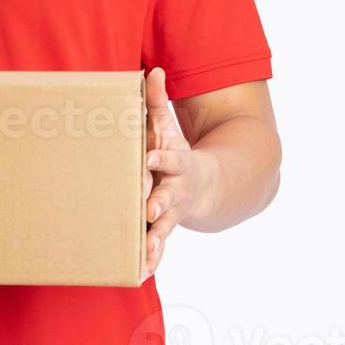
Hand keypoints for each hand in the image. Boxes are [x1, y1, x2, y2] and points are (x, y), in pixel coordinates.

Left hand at [141, 67, 209, 282]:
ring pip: (164, 228)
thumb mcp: (167, 127)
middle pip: (167, 197)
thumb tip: (154, 70)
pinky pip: (157, 248)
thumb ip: (157, 102)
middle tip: (150, 210)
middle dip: (159, 204)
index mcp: (174, 163)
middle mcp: (175, 190)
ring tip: (147, 251)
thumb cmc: (172, 151)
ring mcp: (172, 213)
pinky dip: (150, 261)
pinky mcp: (164, 230)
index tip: (150, 157)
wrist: (204, 185)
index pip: (168, 159)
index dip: (161, 158)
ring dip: (156, 239)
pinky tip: (140, 274)